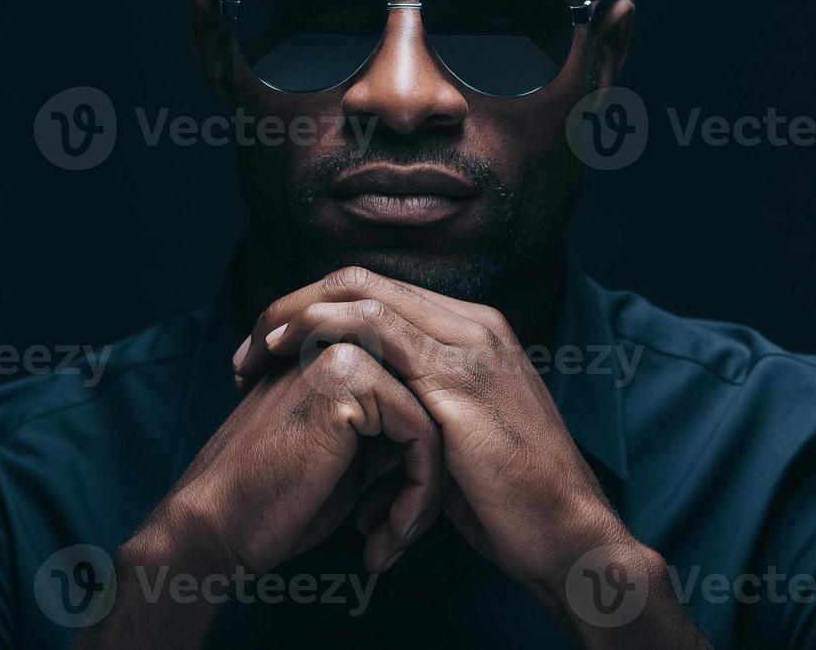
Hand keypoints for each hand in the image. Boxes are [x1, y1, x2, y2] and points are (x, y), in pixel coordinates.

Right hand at [80, 345, 441, 649]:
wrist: (217, 527)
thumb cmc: (277, 501)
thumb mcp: (348, 457)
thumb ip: (390, 429)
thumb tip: (447, 434)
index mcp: (335, 354)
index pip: (418, 400)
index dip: (418, 468)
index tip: (396, 521)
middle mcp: (340, 341)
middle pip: (431, 407)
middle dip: (426, 482)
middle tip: (397, 538)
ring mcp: (344, 354)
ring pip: (434, 423)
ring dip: (423, 495)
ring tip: (392, 542)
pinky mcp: (348, 383)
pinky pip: (422, 437)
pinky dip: (416, 496)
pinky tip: (383, 538)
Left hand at [233, 266, 631, 592]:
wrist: (566, 534)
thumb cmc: (507, 501)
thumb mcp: (456, 435)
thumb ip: (416, 404)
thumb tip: (359, 409)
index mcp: (475, 330)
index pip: (378, 292)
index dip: (316, 311)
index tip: (271, 350)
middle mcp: (474, 324)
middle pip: (362, 281)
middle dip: (295, 305)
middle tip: (250, 346)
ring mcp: (469, 345)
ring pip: (362, 294)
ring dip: (297, 315)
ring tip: (256, 350)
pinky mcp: (457, 379)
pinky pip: (376, 331)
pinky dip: (323, 331)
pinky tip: (290, 353)